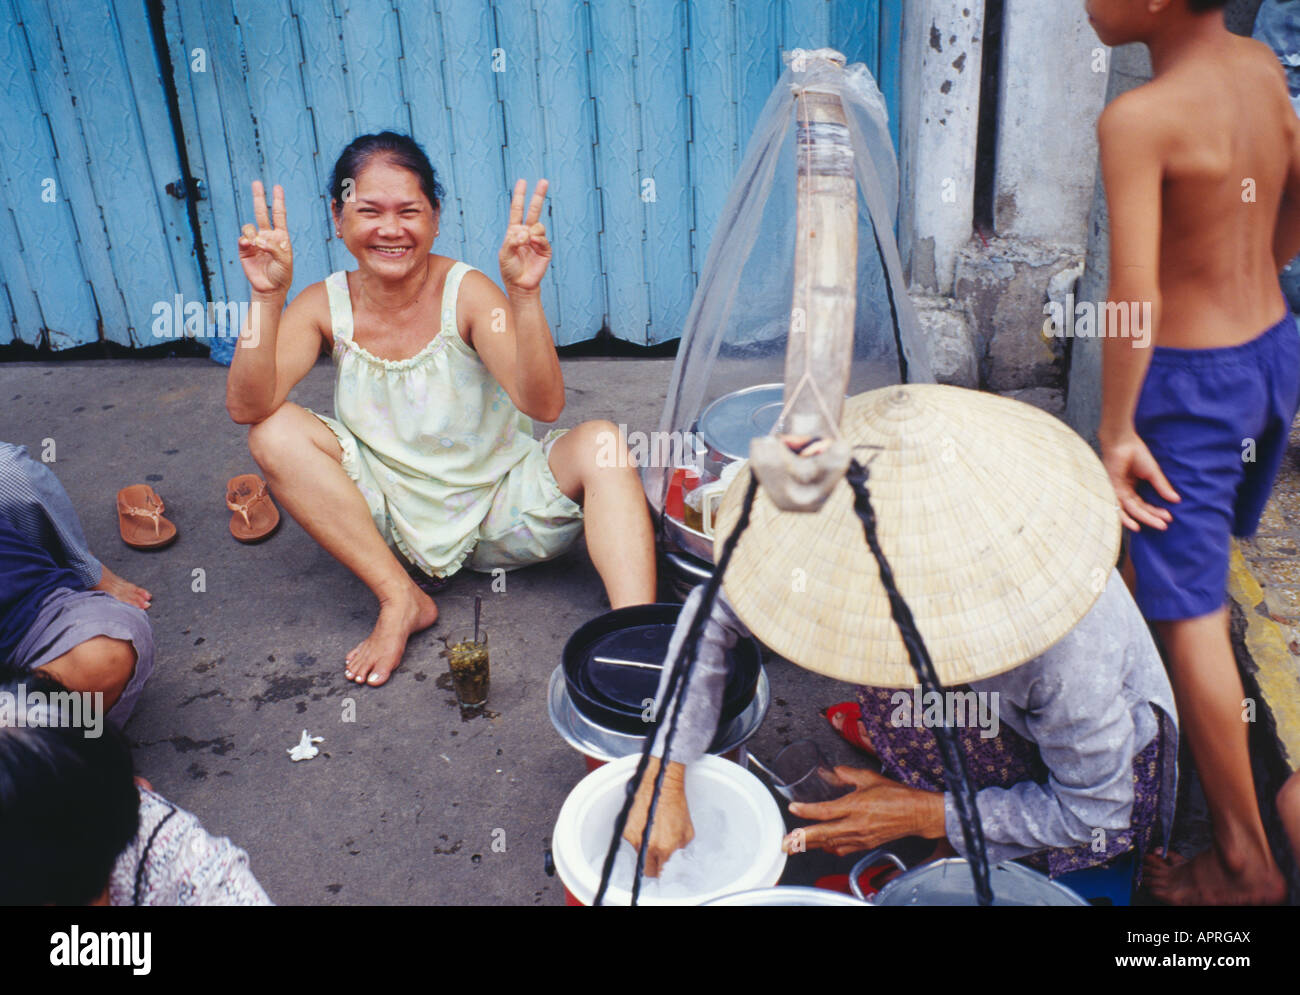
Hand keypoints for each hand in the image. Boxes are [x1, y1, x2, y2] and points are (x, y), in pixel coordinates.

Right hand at [239, 181, 293, 296]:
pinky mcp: (245, 249)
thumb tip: (259, 240)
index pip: (279, 215)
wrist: (270, 288)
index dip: (278, 201)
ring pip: (249, 227)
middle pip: (261, 212)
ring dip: (252, 233)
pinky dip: (246, 240)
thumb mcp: (285, 260)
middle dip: (259, 197)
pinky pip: (243, 239)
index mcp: (280, 236)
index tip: (277, 187)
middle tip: (256, 183)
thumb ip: (275, 248)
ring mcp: (255, 241)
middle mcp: (267, 236)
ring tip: (257, 245)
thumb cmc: (282, 274)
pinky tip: (250, 245)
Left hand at [498, 179, 550, 292]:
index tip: (522, 182)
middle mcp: (527, 233)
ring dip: (533, 231)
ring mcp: (537, 240)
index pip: (517, 210)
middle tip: (544, 181)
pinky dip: (538, 240)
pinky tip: (533, 244)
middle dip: (538, 196)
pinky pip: (543, 239)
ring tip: (528, 241)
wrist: (520, 285)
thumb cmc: (509, 269)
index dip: (520, 196)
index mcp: (514, 231)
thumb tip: (526, 232)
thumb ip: (512, 240)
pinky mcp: (545, 249)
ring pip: (539, 225)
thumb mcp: (504, 253)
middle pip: (534, 210)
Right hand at [622, 757, 693, 876]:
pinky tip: (644, 823)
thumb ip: (681, 849)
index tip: (662, 868)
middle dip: (651, 865)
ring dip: (644, 847)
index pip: (660, 873)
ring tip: (652, 831)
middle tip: (656, 856)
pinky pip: (630, 839)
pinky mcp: (625, 828)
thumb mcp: (687, 831)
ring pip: (637, 853)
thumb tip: (676, 858)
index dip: (661, 871)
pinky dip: (636, 834)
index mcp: (666, 848)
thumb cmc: (675, 803)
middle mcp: (648, 845)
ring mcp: (634, 837)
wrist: (661, 784)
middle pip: (646, 869)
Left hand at [782, 767, 944, 856]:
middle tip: (785, 843)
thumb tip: (830, 771)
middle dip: (802, 839)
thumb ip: (846, 774)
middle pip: (824, 834)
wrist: (916, 813)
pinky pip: (843, 849)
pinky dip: (829, 847)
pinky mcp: (865, 844)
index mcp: (856, 806)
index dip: (806, 811)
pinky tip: (821, 845)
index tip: (793, 809)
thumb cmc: (896, 795)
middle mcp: (856, 824)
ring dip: (812, 845)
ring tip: (795, 846)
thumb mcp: (869, 777)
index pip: (825, 811)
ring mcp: (861, 837)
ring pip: (831, 844)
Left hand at [1099, 428, 1179, 531]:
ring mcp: (1118, 491)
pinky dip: (1126, 517)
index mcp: (1132, 486)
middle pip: (1139, 509)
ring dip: (1145, 518)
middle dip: (1153, 517)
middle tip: (1165, 525)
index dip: (1157, 511)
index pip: (1145, 504)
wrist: (1123, 441)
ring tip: (1159, 525)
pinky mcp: (1113, 489)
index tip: (1169, 517)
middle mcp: (1124, 491)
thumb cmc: (1136, 453)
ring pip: (1132, 510)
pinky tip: (1136, 526)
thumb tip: (1176, 500)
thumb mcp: (1153, 473)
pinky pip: (1119, 507)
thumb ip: (1162, 487)